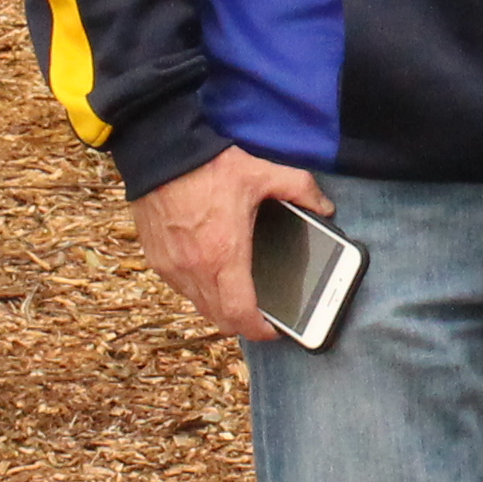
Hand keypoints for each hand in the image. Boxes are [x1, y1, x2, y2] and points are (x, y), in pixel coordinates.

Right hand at [133, 146, 332, 343]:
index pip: (241, 315)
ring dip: (220, 305)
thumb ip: (300, 190)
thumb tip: (325, 207)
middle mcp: (195, 269)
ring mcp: (172, 267)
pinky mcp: (157, 259)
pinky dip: (199, 288)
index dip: (261, 330)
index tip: (275, 328)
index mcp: (224, 255)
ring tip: (238, 290)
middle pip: (221, 319)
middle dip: (243, 321)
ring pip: (200, 305)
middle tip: (260, 311)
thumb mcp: (262, 174)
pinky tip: (212, 269)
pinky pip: (181, 287)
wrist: (161, 151)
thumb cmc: (209, 165)